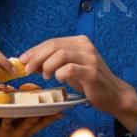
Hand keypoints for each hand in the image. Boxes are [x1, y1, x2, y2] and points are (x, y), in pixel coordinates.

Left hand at [0, 115, 61, 136]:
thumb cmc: (15, 135)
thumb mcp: (30, 130)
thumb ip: (44, 121)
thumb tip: (62, 113)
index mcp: (28, 130)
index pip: (41, 124)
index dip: (50, 118)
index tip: (60, 110)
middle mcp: (18, 132)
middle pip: (26, 125)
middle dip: (32, 119)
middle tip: (37, 113)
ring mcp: (5, 132)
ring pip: (7, 123)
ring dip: (8, 117)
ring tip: (9, 110)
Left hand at [19, 35, 136, 129]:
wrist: (113, 95)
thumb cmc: (89, 82)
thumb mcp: (69, 69)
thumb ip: (53, 62)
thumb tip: (31, 62)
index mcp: (79, 42)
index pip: (51, 42)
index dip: (34, 50)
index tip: (23, 60)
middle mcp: (85, 46)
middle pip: (53, 45)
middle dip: (36, 57)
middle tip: (29, 70)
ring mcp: (90, 58)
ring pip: (60, 54)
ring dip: (47, 65)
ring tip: (46, 76)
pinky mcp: (92, 72)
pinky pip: (70, 68)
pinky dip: (59, 74)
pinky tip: (59, 80)